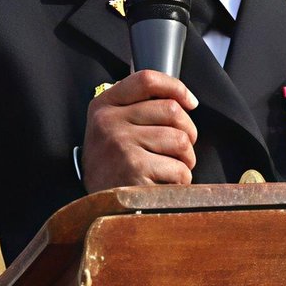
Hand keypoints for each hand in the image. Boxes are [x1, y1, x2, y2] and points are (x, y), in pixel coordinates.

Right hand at [83, 69, 197, 189]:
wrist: (95, 205)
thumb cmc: (112, 163)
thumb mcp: (112, 127)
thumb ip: (137, 106)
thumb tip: (185, 100)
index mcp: (104, 106)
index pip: (146, 80)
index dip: (176, 87)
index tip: (190, 102)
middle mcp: (109, 122)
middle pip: (172, 110)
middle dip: (188, 132)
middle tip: (181, 149)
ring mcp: (121, 146)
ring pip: (180, 140)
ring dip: (186, 160)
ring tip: (172, 169)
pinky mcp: (135, 171)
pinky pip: (179, 169)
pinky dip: (180, 181)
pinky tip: (164, 185)